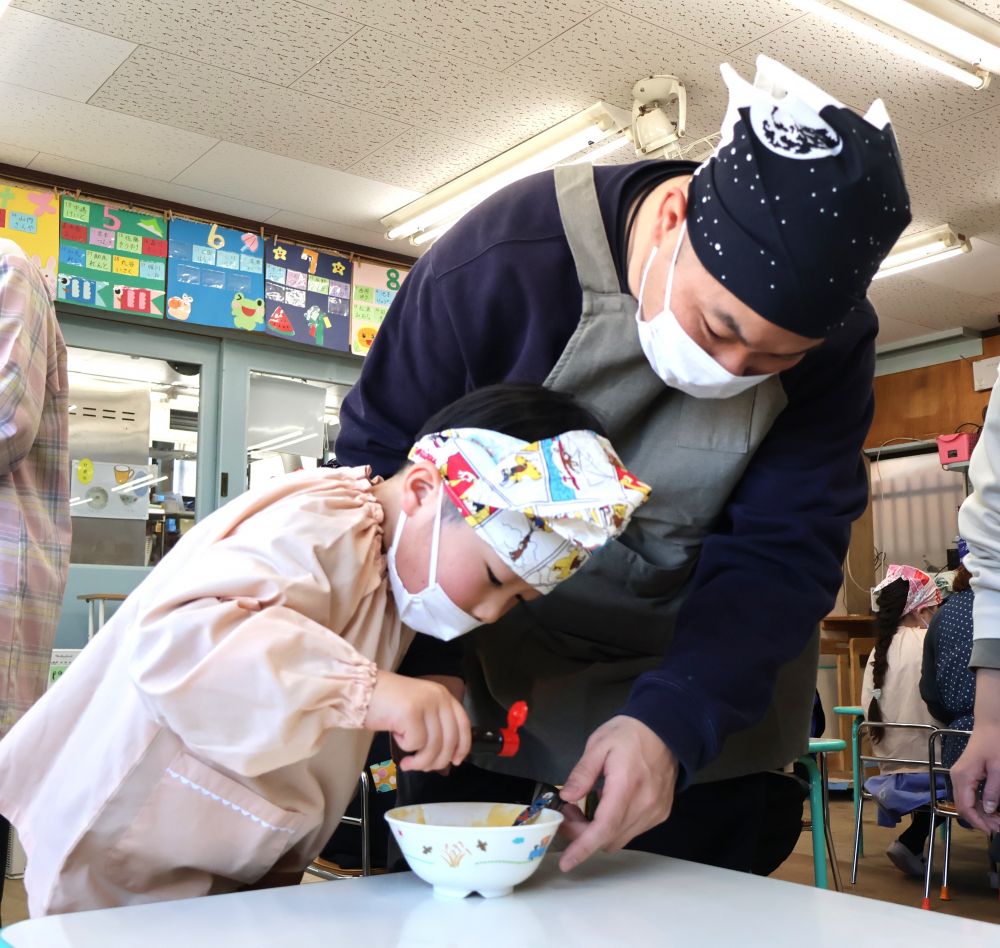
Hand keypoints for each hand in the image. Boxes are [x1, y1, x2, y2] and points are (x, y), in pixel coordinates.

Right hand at [364, 670, 470, 771]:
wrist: (361, 690)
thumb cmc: (387, 703)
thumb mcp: (419, 710)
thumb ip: (434, 726)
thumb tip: (447, 756)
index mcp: (443, 695)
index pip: (463, 724)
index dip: (462, 747)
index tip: (455, 762)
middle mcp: (438, 697)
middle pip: (450, 740)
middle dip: (437, 761)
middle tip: (422, 768)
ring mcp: (426, 703)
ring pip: (434, 746)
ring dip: (420, 761)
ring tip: (407, 762)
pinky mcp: (411, 713)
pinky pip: (415, 744)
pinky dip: (405, 748)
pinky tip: (396, 738)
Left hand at [557, 715, 677, 871]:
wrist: (665, 729)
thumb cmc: (629, 733)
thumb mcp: (599, 744)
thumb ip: (582, 773)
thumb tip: (567, 797)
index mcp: (626, 786)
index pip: (604, 828)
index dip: (583, 847)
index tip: (566, 862)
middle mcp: (645, 805)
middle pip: (608, 837)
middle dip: (582, 834)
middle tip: (566, 813)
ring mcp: (655, 812)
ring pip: (620, 838)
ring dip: (598, 831)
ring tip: (584, 807)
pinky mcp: (660, 813)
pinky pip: (632, 831)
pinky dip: (614, 826)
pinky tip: (606, 805)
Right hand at [952, 668, 999, 832]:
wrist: (990, 726)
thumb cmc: (995, 744)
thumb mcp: (998, 769)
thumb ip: (992, 790)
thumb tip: (987, 810)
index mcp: (963, 777)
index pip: (965, 807)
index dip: (978, 822)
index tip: (994, 831)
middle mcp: (956, 777)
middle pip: (963, 806)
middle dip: (980, 820)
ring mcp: (959, 775)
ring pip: (965, 802)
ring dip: (980, 814)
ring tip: (998, 820)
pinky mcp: (964, 774)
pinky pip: (968, 794)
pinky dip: (979, 804)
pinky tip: (992, 808)